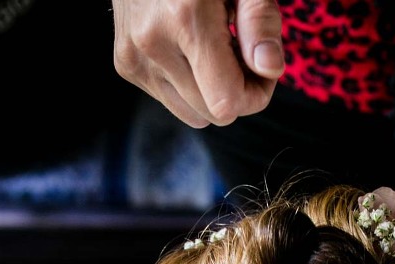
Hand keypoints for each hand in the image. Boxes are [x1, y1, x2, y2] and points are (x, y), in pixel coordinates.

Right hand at [112, 0, 284, 127]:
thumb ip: (260, 21)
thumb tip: (269, 68)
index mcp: (185, 18)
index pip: (227, 103)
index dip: (255, 94)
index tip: (261, 67)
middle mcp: (153, 42)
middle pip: (212, 114)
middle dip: (237, 92)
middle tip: (242, 52)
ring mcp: (134, 56)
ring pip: (192, 114)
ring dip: (212, 92)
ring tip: (216, 50)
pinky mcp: (125, 64)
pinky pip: (171, 101)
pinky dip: (189, 84)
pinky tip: (191, 48)